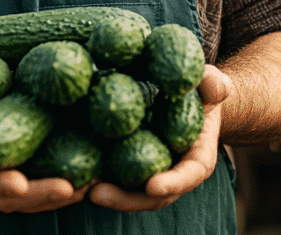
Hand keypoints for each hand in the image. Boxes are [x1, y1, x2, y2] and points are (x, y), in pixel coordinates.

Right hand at [0, 75, 89, 212]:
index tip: (19, 183)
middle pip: (5, 199)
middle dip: (37, 195)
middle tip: (69, 187)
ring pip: (24, 204)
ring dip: (55, 199)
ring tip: (86, 186)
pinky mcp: (12, 188)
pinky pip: (35, 199)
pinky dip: (59, 194)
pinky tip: (86, 182)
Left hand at [89, 64, 231, 211]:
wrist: (181, 94)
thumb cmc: (198, 88)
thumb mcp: (209, 81)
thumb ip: (213, 84)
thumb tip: (214, 88)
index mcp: (196, 158)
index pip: (188, 175)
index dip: (172, 183)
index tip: (153, 186)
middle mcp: (171, 172)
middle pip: (151, 196)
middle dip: (126, 199)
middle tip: (100, 194)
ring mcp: (146, 170)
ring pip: (127, 191)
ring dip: (104, 193)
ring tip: (79, 188)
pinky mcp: (124, 162)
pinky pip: (110, 173)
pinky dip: (91, 175)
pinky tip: (66, 172)